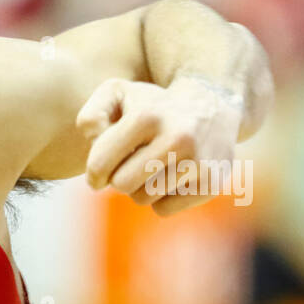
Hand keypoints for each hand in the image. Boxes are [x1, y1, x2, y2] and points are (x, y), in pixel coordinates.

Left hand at [77, 76, 242, 215]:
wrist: (213, 103)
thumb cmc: (153, 104)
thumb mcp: (118, 94)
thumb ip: (91, 118)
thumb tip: (95, 157)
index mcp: (147, 117)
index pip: (101, 164)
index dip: (94, 173)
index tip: (98, 173)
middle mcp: (176, 139)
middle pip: (122, 185)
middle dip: (119, 178)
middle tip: (129, 165)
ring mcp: (198, 162)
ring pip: (143, 199)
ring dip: (141, 187)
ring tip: (152, 167)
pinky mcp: (211, 183)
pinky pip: (164, 209)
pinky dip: (161, 197)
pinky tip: (171, 176)